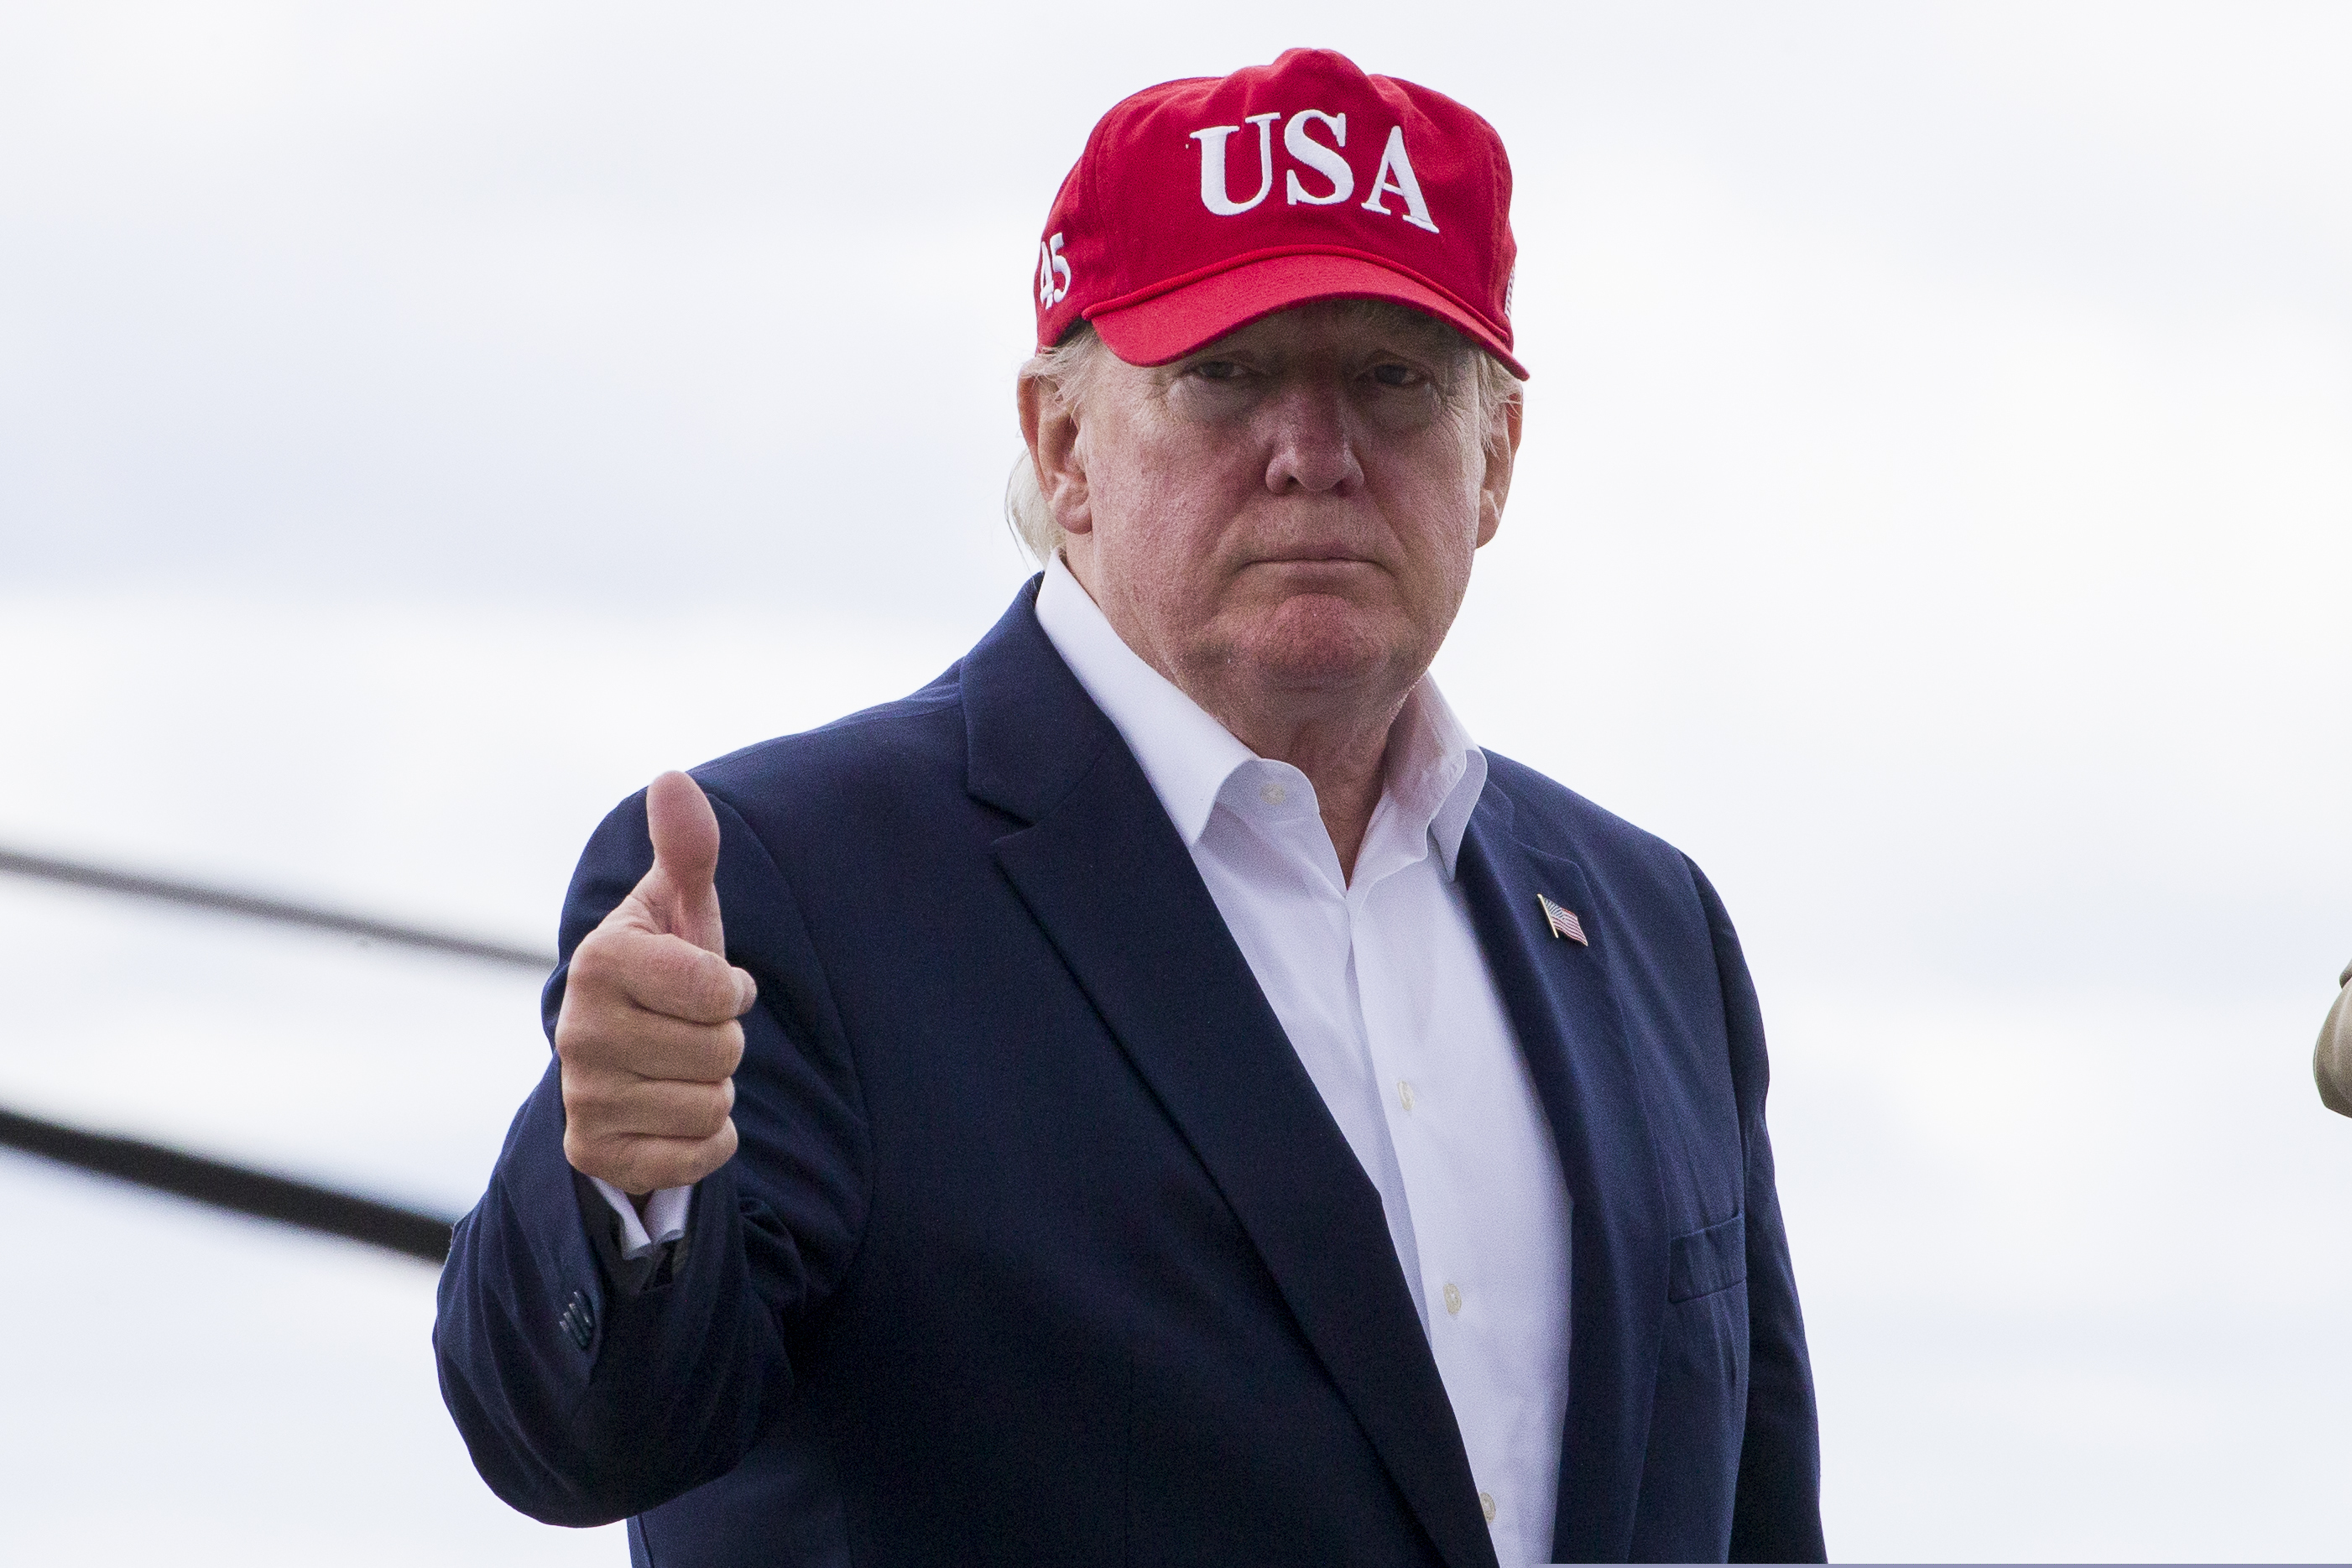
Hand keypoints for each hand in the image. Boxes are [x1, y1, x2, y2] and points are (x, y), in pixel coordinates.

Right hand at [555, 771, 756, 1193]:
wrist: (621, 1055)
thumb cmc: (665, 969)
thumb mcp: (680, 907)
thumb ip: (687, 848)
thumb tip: (673, 779)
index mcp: (600, 961)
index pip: (715, 991)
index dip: (729, 989)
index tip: (706, 984)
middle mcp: (577, 1030)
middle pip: (720, 1053)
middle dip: (724, 1042)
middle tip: (690, 1031)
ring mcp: (579, 1096)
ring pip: (711, 1105)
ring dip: (714, 1090)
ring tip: (679, 1069)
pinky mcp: (593, 1153)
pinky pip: (698, 1156)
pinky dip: (706, 1140)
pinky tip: (673, 1113)